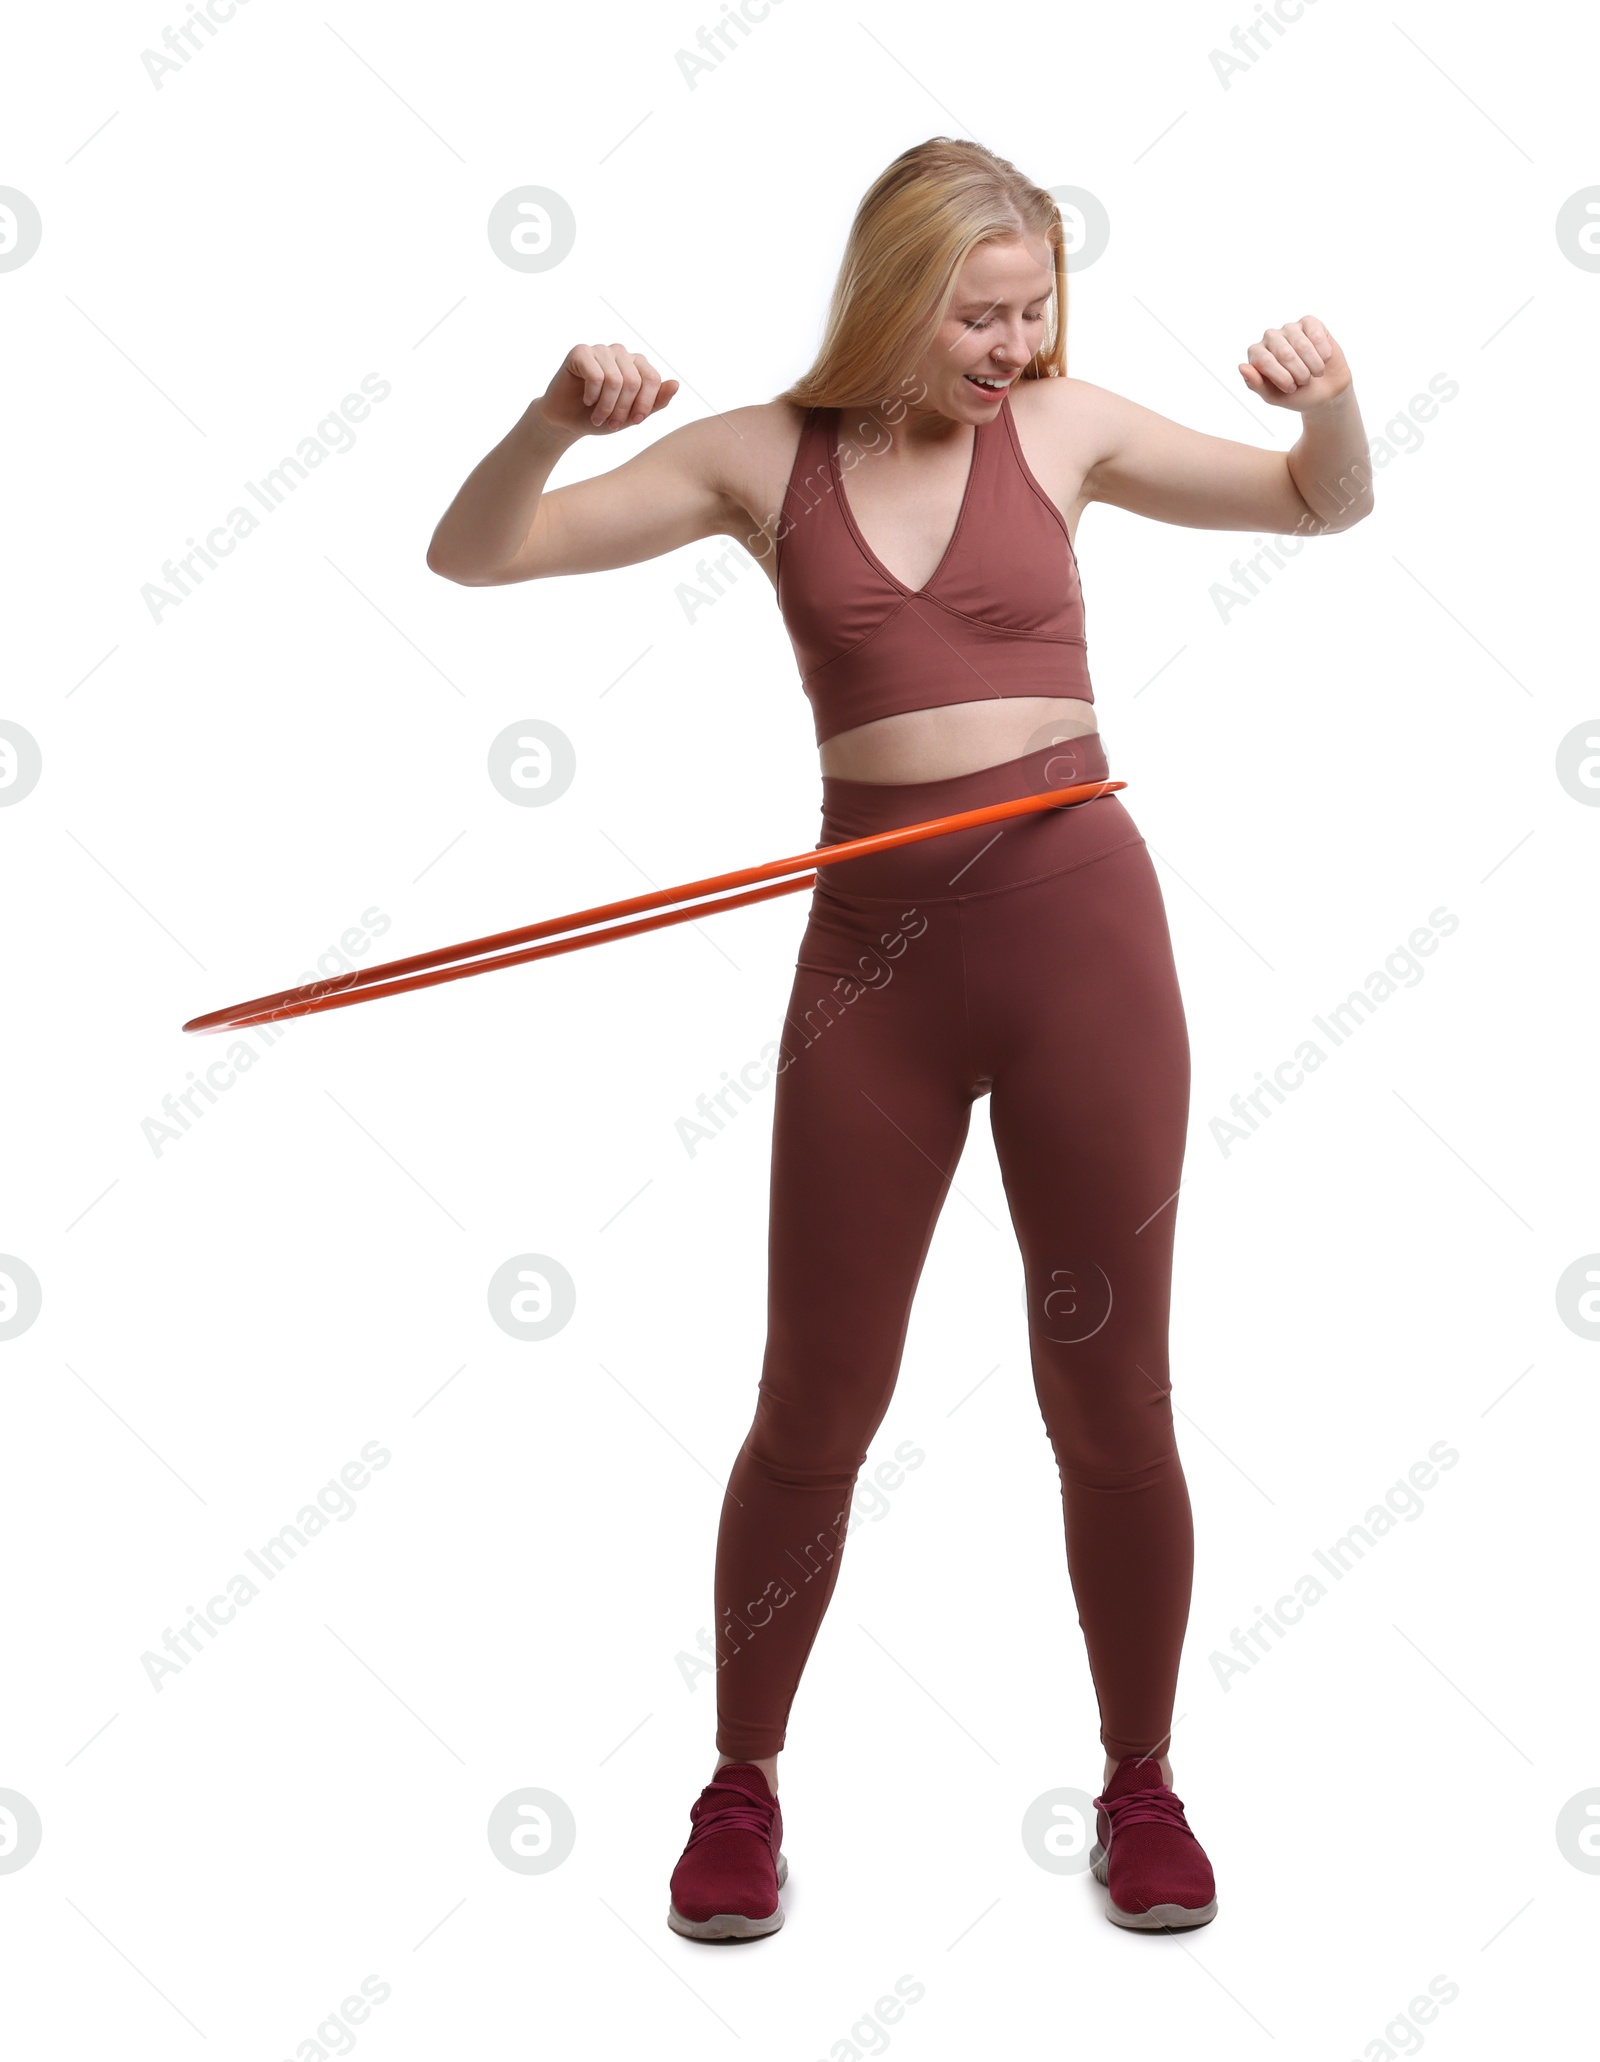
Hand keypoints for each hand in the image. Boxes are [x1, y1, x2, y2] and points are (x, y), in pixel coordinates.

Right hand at [537, 342, 680, 434]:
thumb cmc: (601, 417)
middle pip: (634, 381)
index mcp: (637, 364)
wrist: (567, 421)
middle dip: (623, 409)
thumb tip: (676, 384)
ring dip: (606, 407)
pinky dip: (592, 396)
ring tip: (598, 418)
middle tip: (612, 424)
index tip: (634, 422)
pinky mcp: (580, 352)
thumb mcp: (632, 416)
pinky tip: (586, 401)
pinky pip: (596, 376)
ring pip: (615, 380)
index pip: (653, 379)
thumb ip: (655, 402)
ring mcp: (601, 350)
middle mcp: (621, 352)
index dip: (645, 405)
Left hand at [1238, 316, 1350, 410]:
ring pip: (1302, 345)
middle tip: (1304, 382)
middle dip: (1299, 374)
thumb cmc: (1296, 394)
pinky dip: (1323, 353)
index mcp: (1256, 354)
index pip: (1264, 361)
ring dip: (1313, 366)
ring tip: (1315, 373)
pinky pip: (1316, 335)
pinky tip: (1324, 359)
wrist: (1325, 391)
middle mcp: (1270, 337)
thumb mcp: (1273, 396)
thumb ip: (1255, 384)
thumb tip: (1241, 367)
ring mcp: (1289, 328)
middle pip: (1284, 353)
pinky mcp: (1309, 323)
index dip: (1282, 378)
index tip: (1291, 389)